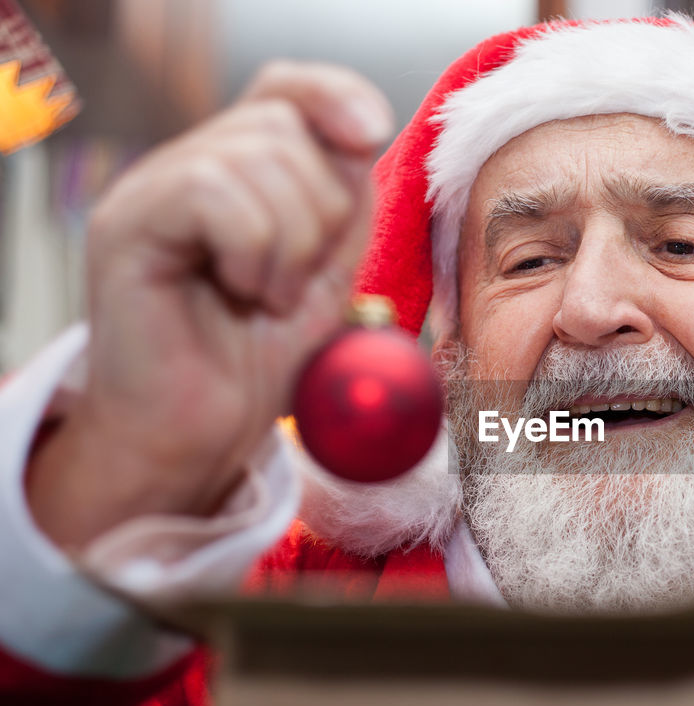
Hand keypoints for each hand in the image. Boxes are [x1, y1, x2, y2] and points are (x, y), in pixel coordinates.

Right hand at [27, 61, 392, 547]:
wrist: (201, 436)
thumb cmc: (257, 362)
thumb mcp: (327, 270)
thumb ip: (344, 200)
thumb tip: (362, 130)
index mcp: (237, 174)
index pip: (283, 88)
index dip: (334, 95)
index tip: (373, 134)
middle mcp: (186, 168)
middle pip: (282, 123)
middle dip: (324, 208)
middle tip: (298, 282)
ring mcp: (150, 191)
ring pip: (255, 157)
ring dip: (293, 241)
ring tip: (269, 297)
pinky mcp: (126, 225)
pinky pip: (211, 191)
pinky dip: (253, 248)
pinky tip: (243, 293)